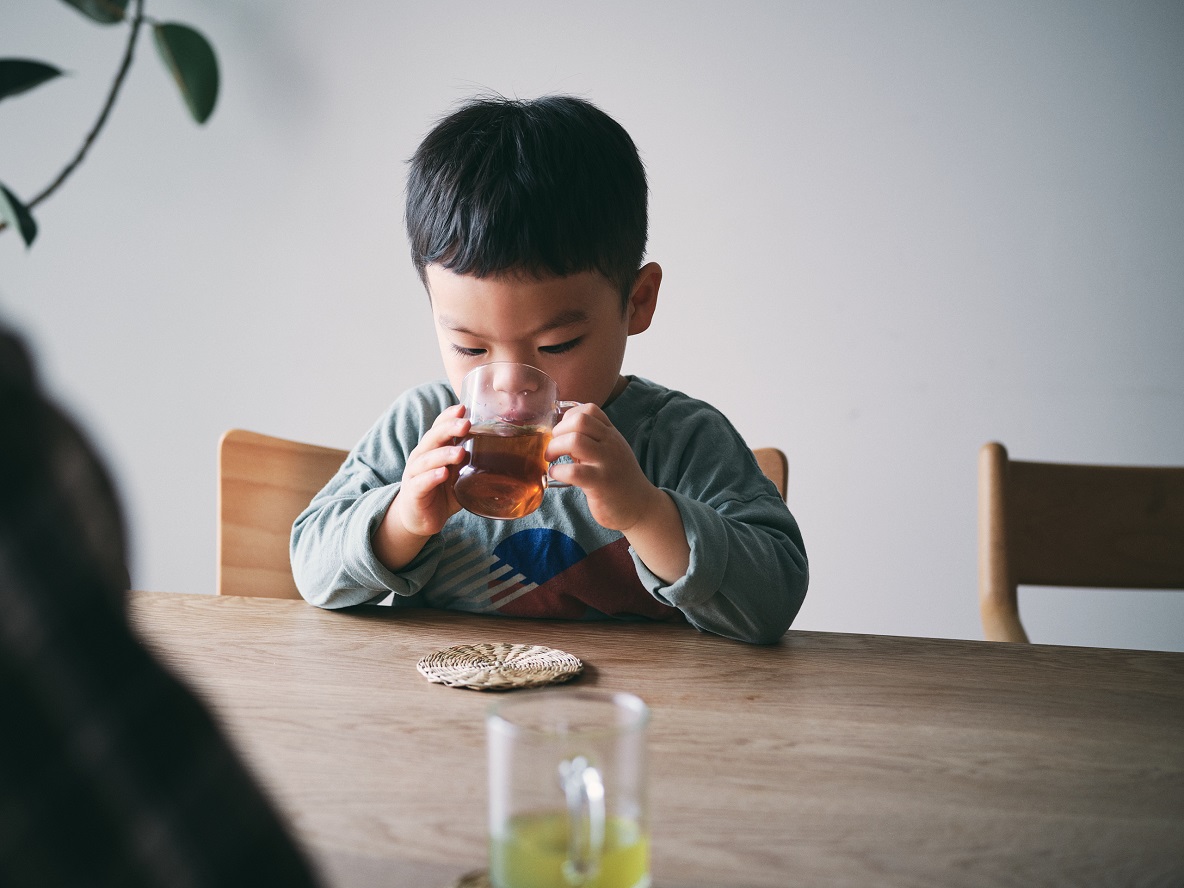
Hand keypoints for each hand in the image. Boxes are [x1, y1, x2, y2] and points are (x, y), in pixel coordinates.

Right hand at [373, 405, 468, 568]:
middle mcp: (422, 457)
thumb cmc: (442, 491)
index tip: (463, 408)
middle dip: (449, 429)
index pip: (439, 426)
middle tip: (465, 425)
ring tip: (460, 452)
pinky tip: (442, 474)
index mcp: (434, 448)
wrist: (419, 518)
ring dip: (444, 454)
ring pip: (427, 459)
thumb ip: (475, 462)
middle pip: (433, 438)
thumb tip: (508, 454)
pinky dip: (431, 477)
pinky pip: (421, 482)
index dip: (449, 416)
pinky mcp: (413, 492)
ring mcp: (415, 474)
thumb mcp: (460, 474)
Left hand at [547, 404, 689, 582]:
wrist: (641, 506)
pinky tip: (555, 475)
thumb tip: (560, 434)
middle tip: (553, 447)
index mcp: (611, 434)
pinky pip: (574, 471)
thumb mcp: (610, 452)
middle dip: (558, 431)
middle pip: (580, 421)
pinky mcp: (601, 483)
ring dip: (555, 447)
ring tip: (551, 459)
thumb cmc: (619, 479)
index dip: (569, 417)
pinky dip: (558, 471)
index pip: (590, 409)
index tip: (562, 433)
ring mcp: (607, 462)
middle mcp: (611, 444)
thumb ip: (590, 440)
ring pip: (576, 441)